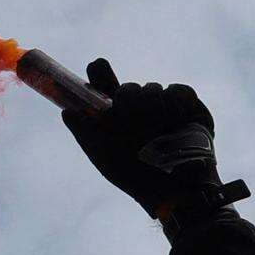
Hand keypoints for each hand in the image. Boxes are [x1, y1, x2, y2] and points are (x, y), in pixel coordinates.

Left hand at [62, 58, 226, 217]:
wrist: (175, 188)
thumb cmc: (136, 177)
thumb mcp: (106, 157)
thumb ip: (86, 132)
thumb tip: (66, 111)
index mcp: (116, 121)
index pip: (104, 91)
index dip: (99, 75)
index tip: (96, 66)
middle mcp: (138, 112)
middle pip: (127, 88)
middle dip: (125, 96)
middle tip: (124, 107)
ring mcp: (162, 108)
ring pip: (151, 87)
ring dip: (149, 103)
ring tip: (153, 126)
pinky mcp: (188, 106)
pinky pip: (177, 90)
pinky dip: (174, 101)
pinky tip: (173, 118)